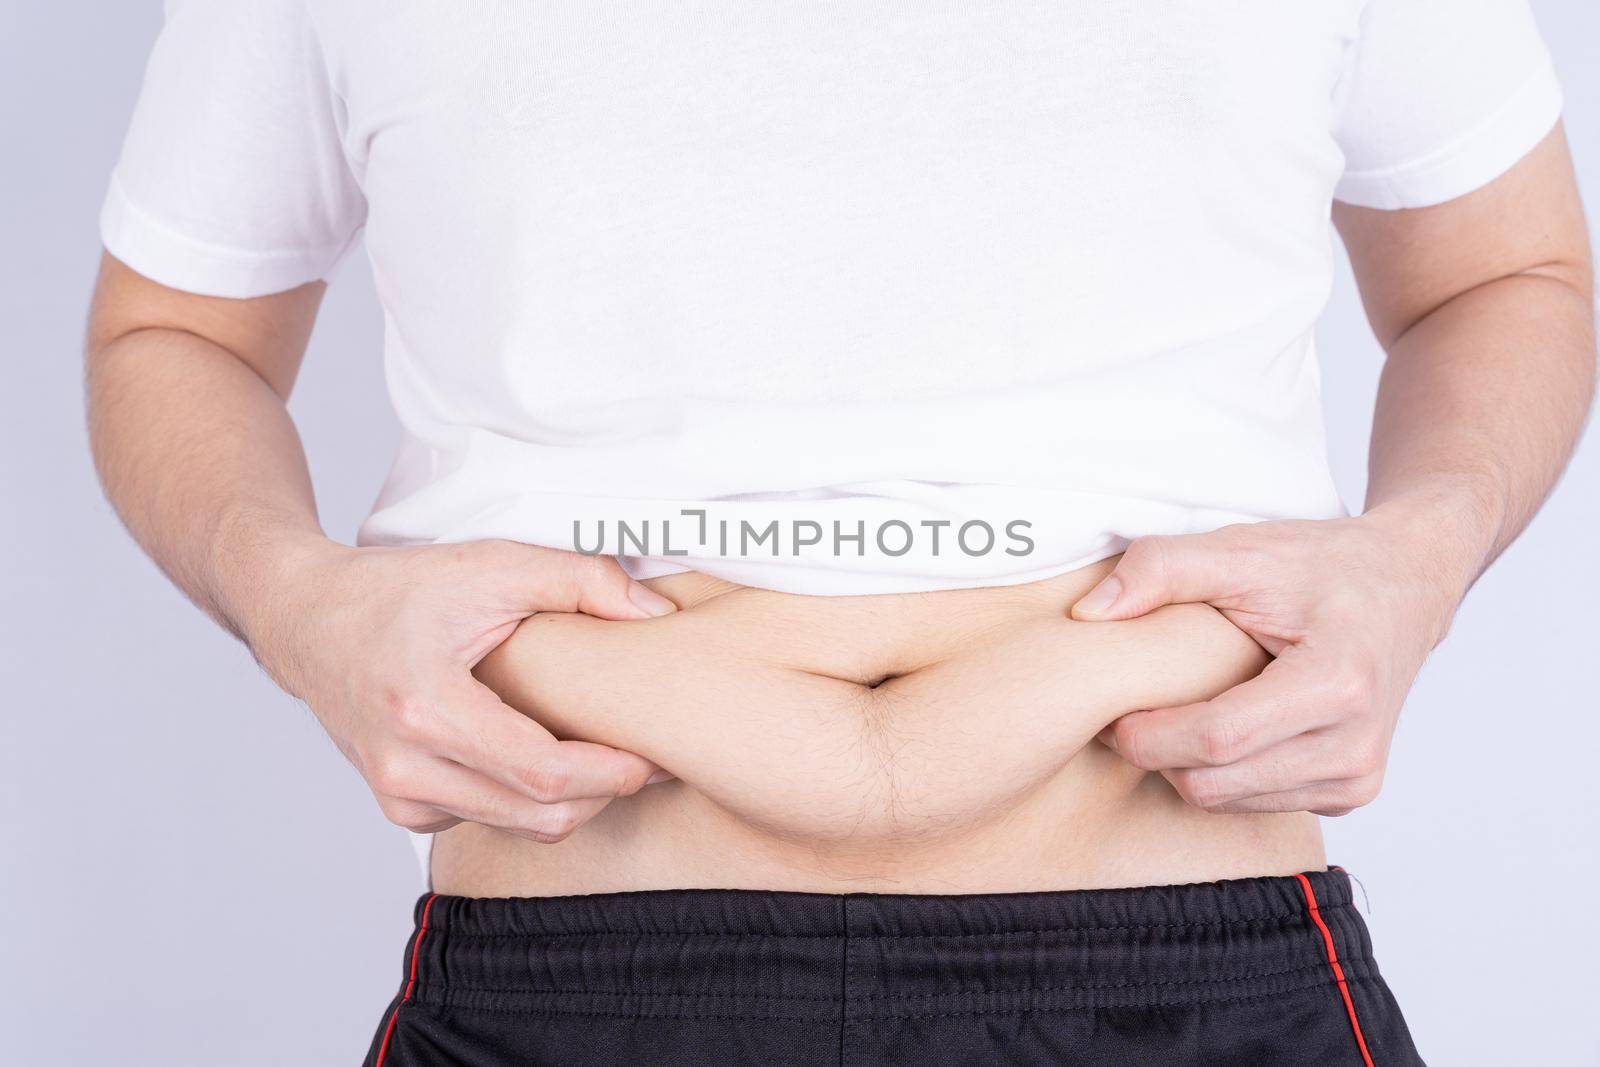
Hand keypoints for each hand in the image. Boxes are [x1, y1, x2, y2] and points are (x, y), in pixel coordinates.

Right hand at [244, 537, 679, 840]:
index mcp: (427, 710)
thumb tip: (657, 613)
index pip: (542, 774)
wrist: (308, 620)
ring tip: (606, 751)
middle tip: (648, 757)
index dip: (612, 772)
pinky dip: (529, 798)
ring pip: (520, 826)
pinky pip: (490, 818)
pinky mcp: (402, 807)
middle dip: (605, 791)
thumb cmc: (399, 589)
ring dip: (573, 798)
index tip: (656, 754)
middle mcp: (405, 768)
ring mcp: (399, 795)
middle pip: (539, 815)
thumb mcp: (493, 565)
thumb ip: (580, 582)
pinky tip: (545, 753)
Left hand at [1071, 499, 1480, 814]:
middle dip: (1154, 753)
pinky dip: (1217, 773)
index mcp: (1336, 684)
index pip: (1217, 739)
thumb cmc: (1322, 565)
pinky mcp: (1349, 793)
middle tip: (1124, 711)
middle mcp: (1355, 745)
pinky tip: (1214, 725)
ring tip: (1169, 711)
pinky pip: (1251, 804)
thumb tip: (1089, 614)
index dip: (1148, 734)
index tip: (1108, 711)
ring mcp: (1356, 777)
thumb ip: (1162, 568)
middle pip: (1213, 782)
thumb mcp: (1241, 549)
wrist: (1405, 584)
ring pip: (1225, 801)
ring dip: (1182, 766)